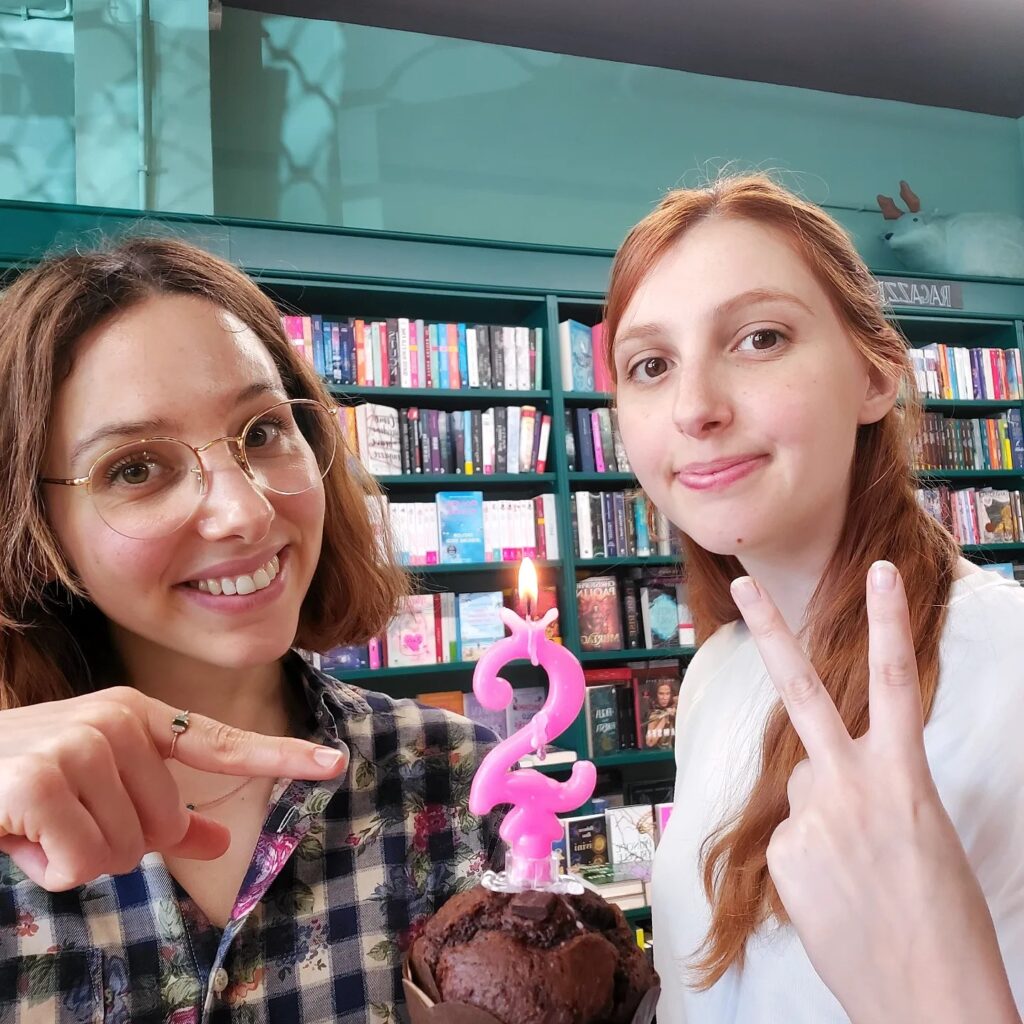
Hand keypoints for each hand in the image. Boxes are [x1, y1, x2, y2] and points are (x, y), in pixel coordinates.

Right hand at [0, 687, 346, 891]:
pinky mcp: (44, 779)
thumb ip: (163, 813)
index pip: (222, 744)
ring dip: (77, 857)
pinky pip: (80, 862)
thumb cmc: (27, 783)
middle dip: (114, 843)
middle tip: (65, 818)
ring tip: (40, 822)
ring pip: (122, 851)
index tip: (334, 765)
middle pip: (162, 828)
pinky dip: (49, 867)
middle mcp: (117, 721)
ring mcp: (82, 744)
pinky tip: (22, 835)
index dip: (282, 758)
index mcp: (140, 717)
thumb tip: (220, 837)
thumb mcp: (99, 790)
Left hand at [731, 562, 1019, 1023]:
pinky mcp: (782, 855)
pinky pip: (788, 842)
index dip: (889, 621)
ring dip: (822, 821)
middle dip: (773, 630)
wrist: (932, 999)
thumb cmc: (941, 918)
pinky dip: (808, 864)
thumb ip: (867, 791)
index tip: (881, 570)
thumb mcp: (921, 834)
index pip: (898, 682)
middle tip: (742, 579)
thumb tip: (816, 783)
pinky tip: (837, 897)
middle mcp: (852, 785)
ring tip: (859, 875)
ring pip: (801, 793)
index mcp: (906, 777)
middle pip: (803, 691)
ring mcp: (811, 818)